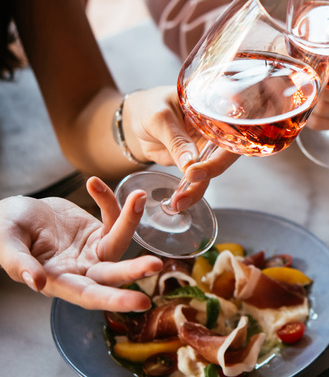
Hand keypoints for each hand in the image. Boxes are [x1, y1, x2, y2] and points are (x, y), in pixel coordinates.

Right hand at [0, 177, 162, 311]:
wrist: (13, 213)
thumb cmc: (5, 232)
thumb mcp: (5, 245)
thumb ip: (19, 263)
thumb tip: (36, 283)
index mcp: (59, 282)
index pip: (90, 295)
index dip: (115, 300)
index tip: (141, 303)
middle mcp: (82, 271)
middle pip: (114, 275)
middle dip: (135, 270)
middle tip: (156, 265)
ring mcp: (93, 251)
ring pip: (119, 241)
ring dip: (130, 221)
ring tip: (139, 198)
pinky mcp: (99, 231)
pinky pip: (112, 217)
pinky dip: (108, 201)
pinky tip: (93, 183)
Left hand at [122, 86, 239, 209]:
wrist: (136, 118)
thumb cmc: (150, 106)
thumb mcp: (160, 118)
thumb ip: (176, 139)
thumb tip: (191, 164)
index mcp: (216, 112)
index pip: (230, 134)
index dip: (220, 153)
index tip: (196, 169)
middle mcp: (218, 131)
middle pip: (225, 156)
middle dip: (209, 174)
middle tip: (189, 183)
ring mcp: (208, 149)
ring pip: (212, 172)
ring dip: (198, 189)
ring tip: (179, 202)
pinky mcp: (198, 163)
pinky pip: (199, 180)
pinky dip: (190, 192)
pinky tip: (178, 201)